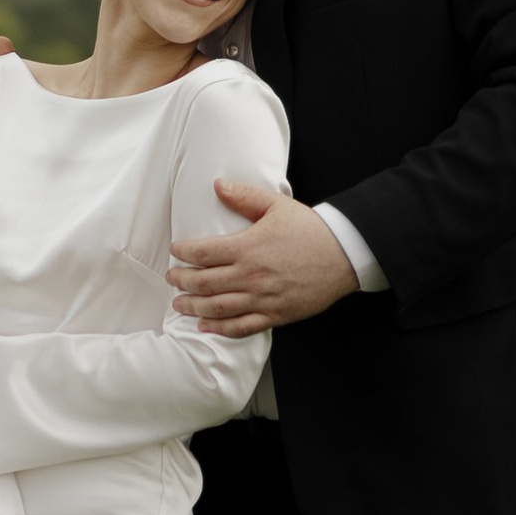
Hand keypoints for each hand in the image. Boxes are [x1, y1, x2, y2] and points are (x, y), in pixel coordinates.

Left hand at [167, 183, 360, 336]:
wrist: (344, 254)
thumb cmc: (310, 229)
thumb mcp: (276, 205)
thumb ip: (244, 196)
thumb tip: (217, 185)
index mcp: (247, 247)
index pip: (202, 253)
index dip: (183, 253)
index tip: (175, 251)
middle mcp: (250, 276)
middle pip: (203, 283)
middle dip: (181, 281)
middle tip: (171, 278)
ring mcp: (262, 299)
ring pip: (217, 308)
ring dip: (193, 307)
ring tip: (179, 304)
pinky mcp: (276, 315)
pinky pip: (241, 327)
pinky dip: (219, 329)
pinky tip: (205, 327)